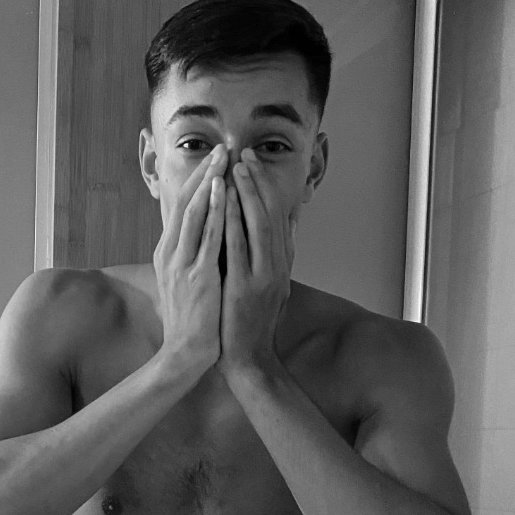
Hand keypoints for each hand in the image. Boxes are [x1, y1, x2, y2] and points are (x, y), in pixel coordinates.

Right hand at [153, 145, 227, 377]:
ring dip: (209, 183)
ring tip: (223, 158)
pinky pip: (206, 237)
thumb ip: (194, 255)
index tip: (213, 159)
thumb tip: (206, 234)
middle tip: (221, 147)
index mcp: (168, 253)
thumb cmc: (193, 319)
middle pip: (185, 203)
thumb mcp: (187, 280)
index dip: (197, 181)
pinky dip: (214, 212)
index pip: (181, 208)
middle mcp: (170, 253)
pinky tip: (222, 192)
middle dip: (204, 173)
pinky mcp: (197, 276)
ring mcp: (181, 263)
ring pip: (194, 213)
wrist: (186, 353)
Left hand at [217, 148, 296, 377]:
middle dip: (257, 182)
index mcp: (282, 264)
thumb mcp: (274, 285)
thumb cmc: (254, 323)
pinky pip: (238, 248)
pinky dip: (232, 221)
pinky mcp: (245, 288)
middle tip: (243, 154)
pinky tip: (224, 201)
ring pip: (258, 225)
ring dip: (247, 193)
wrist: (249, 360)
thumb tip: (290, 223)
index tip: (252, 163)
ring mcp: (263, 277)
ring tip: (235, 166)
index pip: (277, 216)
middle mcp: (278, 267)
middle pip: (271, 214)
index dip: (265, 187)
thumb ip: (280, 254)